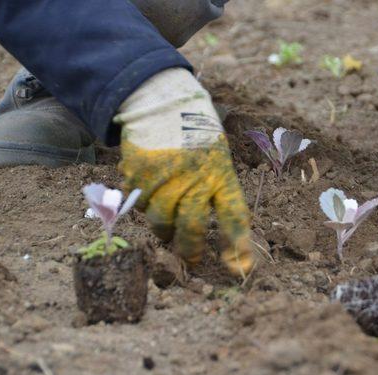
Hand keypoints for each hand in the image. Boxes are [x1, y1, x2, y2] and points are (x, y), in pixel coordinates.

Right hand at [115, 68, 253, 274]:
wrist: (162, 102)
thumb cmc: (197, 136)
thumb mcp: (217, 157)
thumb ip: (215, 191)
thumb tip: (209, 234)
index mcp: (221, 173)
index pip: (234, 215)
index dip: (238, 245)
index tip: (239, 268)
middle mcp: (194, 176)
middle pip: (192, 226)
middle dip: (190, 249)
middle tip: (190, 259)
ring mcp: (164, 176)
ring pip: (160, 221)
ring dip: (164, 230)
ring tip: (167, 225)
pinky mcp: (138, 174)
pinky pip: (139, 205)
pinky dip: (144, 206)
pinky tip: (150, 191)